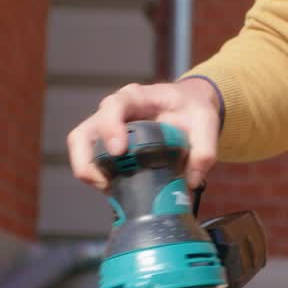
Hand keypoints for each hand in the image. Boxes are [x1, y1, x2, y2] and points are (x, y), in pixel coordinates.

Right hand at [66, 79, 221, 191]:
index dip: (110, 128)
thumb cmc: (192, 109)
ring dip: (89, 172)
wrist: (188, 106)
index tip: (119, 151)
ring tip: (110, 190)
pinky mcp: (107, 144)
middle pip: (84, 133)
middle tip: (107, 182)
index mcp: (137, 98)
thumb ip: (204, 149)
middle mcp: (114, 111)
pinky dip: (97, 177)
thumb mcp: (206, 122)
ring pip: (81, 148)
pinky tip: (116, 189)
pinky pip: (90, 160)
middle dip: (88, 160)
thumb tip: (192, 181)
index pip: (114, 106)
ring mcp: (106, 128)